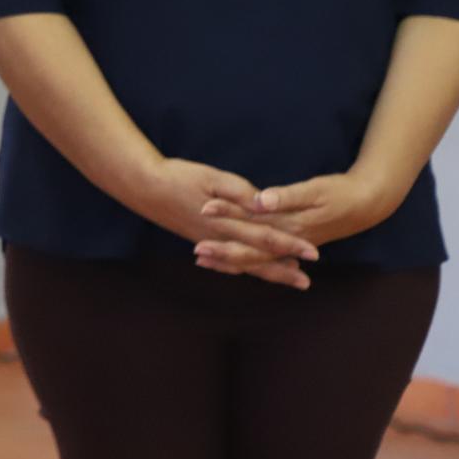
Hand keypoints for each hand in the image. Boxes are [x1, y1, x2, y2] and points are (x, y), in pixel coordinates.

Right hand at [132, 157, 320, 289]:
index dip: (290, 246)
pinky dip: (242, 268)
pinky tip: (249, 269)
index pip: (266, 236)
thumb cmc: (179, 176)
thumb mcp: (212, 177)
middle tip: (306, 283)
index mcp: (227, 221)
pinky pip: (226, 262)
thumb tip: (264, 205)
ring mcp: (209, 241)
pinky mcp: (200, 238)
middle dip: (283, 270)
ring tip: (287, 278)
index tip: (313, 254)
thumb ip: (240, 192)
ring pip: (243, 263)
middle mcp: (220, 237)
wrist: (145, 187)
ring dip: (266, 272)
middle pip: (257, 257)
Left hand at [196, 170, 392, 266]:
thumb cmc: (341, 193)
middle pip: (250, 249)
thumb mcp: (316, 190)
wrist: (368, 205)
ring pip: (256, 258)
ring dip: (230, 260)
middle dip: (222, 249)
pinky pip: (266, 259)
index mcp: (291, 225)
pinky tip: (232, 263)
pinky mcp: (294, 244)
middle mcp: (289, 240)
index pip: (252, 222)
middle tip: (196, 250)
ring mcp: (291, 245)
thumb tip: (260, 201)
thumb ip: (287, 196)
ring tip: (203, 260)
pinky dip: (247, 262)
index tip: (203, 210)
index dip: (227, 216)